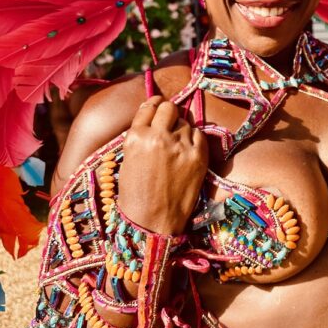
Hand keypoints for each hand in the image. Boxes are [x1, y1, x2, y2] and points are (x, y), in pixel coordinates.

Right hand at [117, 96, 207, 234]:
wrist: (153, 222)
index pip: (149, 106)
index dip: (154, 105)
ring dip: (181, 130)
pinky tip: (187, 153)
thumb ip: (140, 137)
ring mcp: (180, 145)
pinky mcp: (199, 155)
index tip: (158, 106)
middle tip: (170, 123)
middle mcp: (158, 136)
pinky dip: (194, 141)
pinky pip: (199, 135)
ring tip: (176, 147)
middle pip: (169, 108)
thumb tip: (153, 119)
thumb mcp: (128, 160)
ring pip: (185, 123)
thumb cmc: (135, 195)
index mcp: (136, 137)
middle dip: (169, 113)